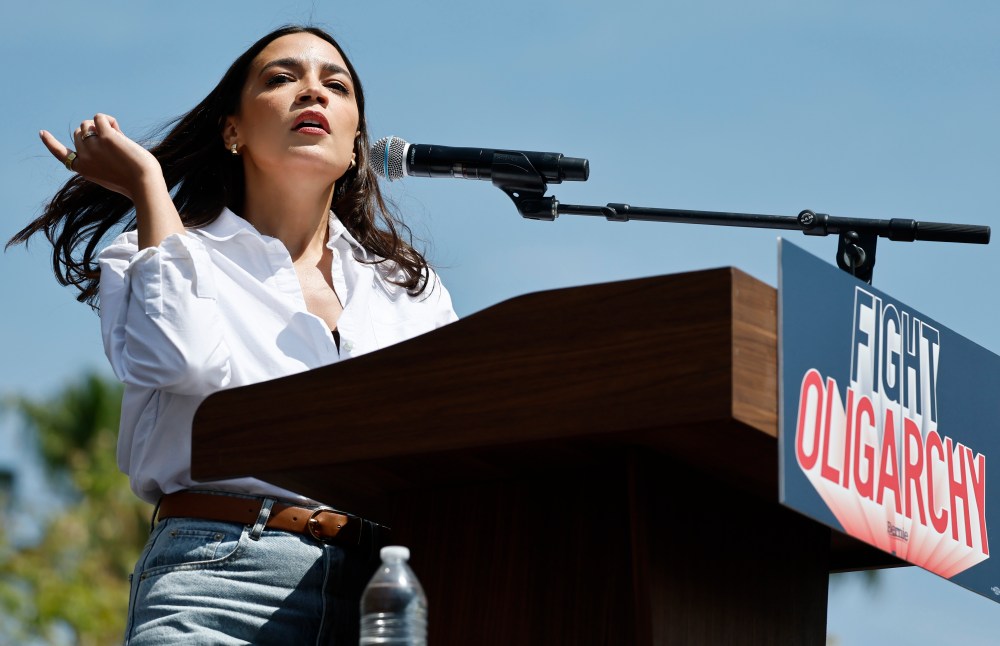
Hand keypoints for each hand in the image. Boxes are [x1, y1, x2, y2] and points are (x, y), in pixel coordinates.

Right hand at [40, 114, 162, 200]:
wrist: (144, 184)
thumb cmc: (133, 180)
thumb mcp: (109, 171)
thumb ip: (99, 155)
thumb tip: (100, 129)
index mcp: (83, 169)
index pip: (61, 154)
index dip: (50, 143)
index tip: (42, 133)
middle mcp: (84, 158)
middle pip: (80, 132)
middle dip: (94, 131)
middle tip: (114, 145)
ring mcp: (93, 147)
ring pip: (88, 123)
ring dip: (101, 125)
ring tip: (118, 140)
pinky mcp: (106, 138)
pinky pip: (100, 117)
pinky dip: (109, 120)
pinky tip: (119, 131)